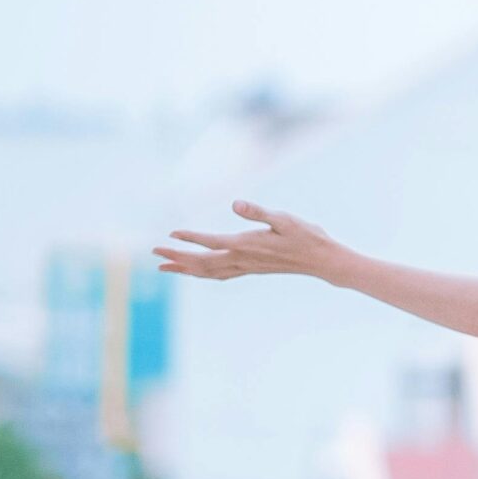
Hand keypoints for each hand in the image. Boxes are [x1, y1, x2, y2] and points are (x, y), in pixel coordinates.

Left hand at [155, 202, 343, 280]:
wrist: (322, 260)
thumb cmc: (306, 236)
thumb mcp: (284, 218)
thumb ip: (258, 212)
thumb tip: (236, 203)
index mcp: (247, 245)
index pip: (211, 242)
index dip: (190, 238)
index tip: (172, 233)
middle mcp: (243, 260)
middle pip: (202, 263)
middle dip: (177, 258)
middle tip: (154, 253)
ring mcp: (247, 267)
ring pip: (208, 272)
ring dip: (184, 270)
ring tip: (164, 268)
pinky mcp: (251, 269)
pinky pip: (220, 275)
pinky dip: (202, 274)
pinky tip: (196, 272)